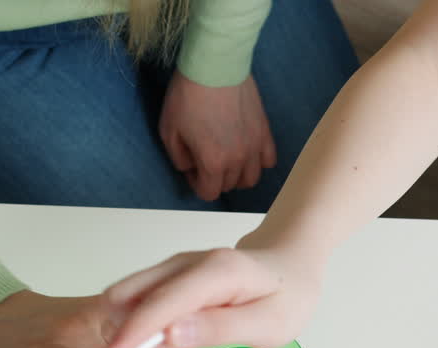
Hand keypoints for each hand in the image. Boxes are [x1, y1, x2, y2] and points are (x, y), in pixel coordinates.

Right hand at [101, 238, 321, 347]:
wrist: (289, 266)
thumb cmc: (286, 299)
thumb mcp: (269, 325)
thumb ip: (222, 328)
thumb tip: (172, 334)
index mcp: (216, 272)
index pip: (164, 302)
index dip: (134, 332)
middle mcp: (186, 263)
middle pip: (134, 297)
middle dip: (120, 337)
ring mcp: (173, 269)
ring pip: (129, 300)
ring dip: (124, 334)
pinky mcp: (167, 279)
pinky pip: (139, 303)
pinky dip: (134, 329)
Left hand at [159, 71, 277, 202]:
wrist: (215, 65)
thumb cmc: (188, 95)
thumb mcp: (168, 130)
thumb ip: (179, 159)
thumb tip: (190, 168)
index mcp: (213, 161)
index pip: (209, 193)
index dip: (196, 184)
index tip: (191, 167)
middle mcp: (238, 159)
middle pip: (229, 186)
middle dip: (214, 177)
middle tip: (204, 157)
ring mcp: (255, 146)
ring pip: (251, 178)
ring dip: (237, 175)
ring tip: (227, 158)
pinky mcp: (264, 131)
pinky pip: (268, 160)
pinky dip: (258, 162)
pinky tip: (246, 151)